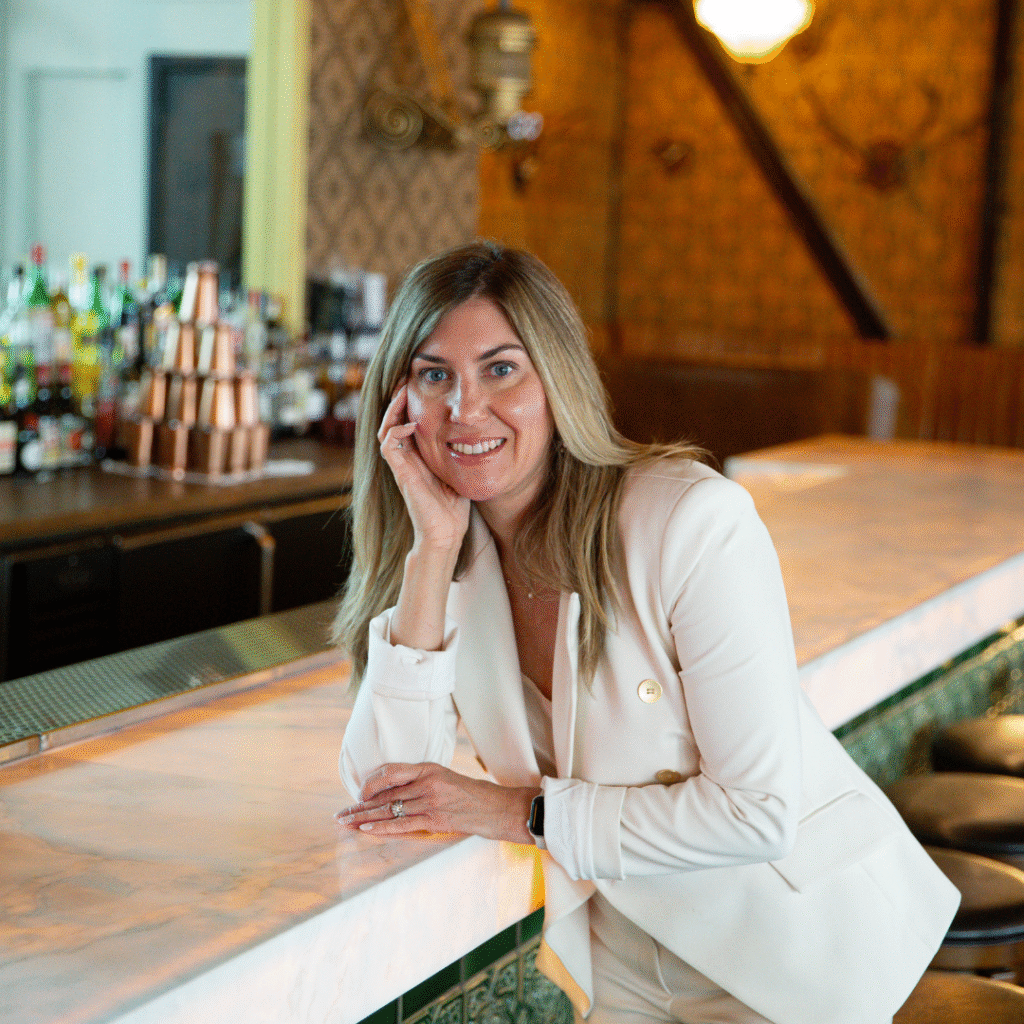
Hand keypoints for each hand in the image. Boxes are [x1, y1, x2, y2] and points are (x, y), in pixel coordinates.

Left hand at [335, 762, 538, 844]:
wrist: (497, 808)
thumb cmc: (472, 795)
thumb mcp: (446, 779)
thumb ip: (422, 783)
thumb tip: (395, 795)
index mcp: (429, 768)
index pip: (390, 772)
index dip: (370, 783)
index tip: (358, 794)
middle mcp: (427, 782)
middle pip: (385, 794)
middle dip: (360, 804)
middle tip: (341, 813)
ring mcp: (430, 801)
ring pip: (389, 809)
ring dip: (364, 817)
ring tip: (346, 823)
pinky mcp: (435, 820)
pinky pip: (402, 824)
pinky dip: (381, 827)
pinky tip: (366, 828)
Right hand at [378, 383, 469, 552]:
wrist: (446, 533)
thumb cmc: (454, 507)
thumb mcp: (460, 470)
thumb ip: (461, 452)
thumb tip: (481, 433)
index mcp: (418, 456)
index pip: (407, 422)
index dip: (409, 402)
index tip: (420, 383)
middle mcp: (406, 459)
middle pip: (392, 420)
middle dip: (398, 399)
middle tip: (407, 378)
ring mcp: (401, 466)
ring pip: (386, 429)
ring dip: (392, 409)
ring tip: (403, 392)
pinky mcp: (401, 474)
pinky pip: (388, 446)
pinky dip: (396, 431)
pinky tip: (412, 423)